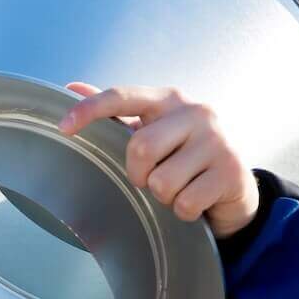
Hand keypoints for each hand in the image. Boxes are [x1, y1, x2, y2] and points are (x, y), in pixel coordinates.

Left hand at [55, 82, 261, 238]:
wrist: (234, 187)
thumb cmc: (183, 156)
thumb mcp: (151, 130)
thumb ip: (116, 112)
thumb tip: (72, 87)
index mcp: (169, 99)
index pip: (123, 96)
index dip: (90, 110)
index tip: (63, 128)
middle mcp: (196, 112)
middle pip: (140, 148)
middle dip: (139, 174)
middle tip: (152, 179)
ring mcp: (218, 140)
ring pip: (162, 181)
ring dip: (163, 197)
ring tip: (179, 189)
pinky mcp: (233, 171)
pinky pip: (185, 203)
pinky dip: (183, 212)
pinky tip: (197, 201)